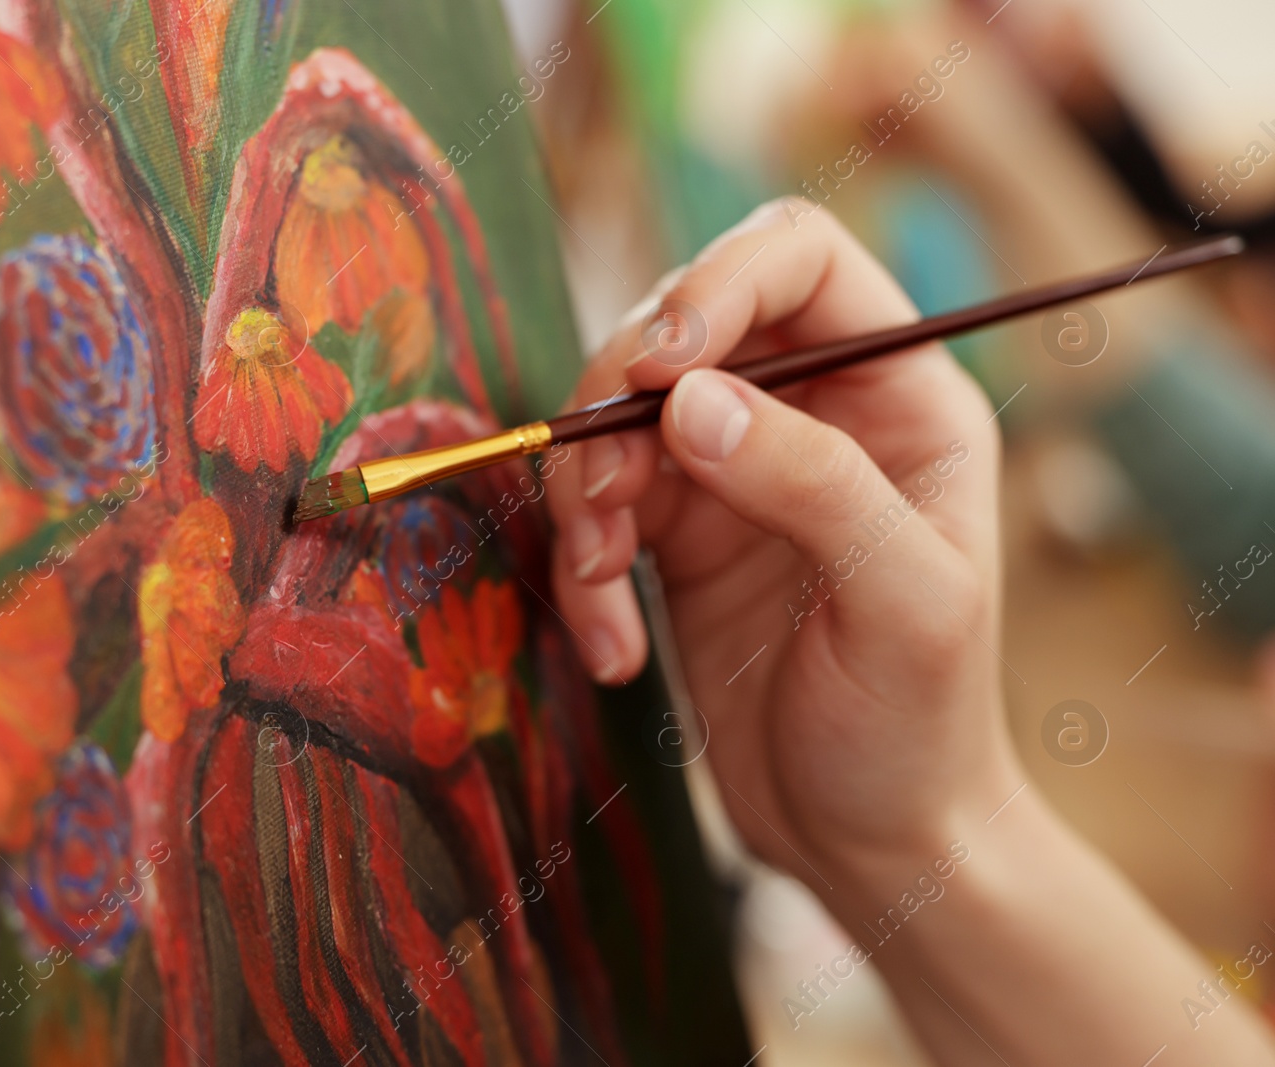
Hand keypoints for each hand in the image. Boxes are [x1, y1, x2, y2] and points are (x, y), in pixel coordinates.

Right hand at [548, 200, 1020, 890]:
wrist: (876, 841)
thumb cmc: (921, 725)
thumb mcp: (901, 602)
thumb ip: (811, 483)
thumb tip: (689, 400)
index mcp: (900, 393)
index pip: (798, 261)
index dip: (716, 281)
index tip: (656, 367)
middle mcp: (813, 413)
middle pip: (682, 325)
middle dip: (620, 401)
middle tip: (605, 498)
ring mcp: (737, 473)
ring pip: (619, 417)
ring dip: (585, 494)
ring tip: (597, 584)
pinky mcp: (679, 537)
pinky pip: (597, 510)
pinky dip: (582, 570)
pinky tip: (613, 646)